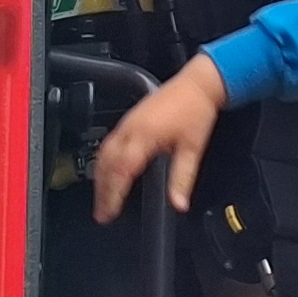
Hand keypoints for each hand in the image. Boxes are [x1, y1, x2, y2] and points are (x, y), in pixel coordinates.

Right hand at [92, 57, 226, 219]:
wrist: (197, 84)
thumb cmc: (196, 111)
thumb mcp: (193, 149)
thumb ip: (183, 179)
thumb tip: (179, 203)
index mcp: (144, 136)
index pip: (121, 171)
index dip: (113, 193)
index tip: (110, 211)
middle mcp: (131, 129)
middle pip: (106, 164)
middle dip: (101, 190)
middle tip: (102, 212)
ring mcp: (127, 122)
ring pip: (103, 153)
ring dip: (100, 177)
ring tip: (101, 198)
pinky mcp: (129, 119)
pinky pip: (108, 143)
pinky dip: (104, 162)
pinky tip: (107, 172)